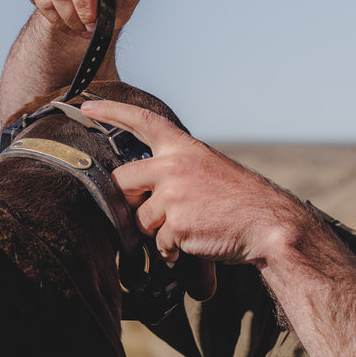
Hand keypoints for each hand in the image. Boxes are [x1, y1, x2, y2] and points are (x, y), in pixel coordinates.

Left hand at [80, 99, 297, 267]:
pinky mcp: (175, 224)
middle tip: (153, 211)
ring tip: (190, 227)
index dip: (112, 112)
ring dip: (158, 230)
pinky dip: (174, 249)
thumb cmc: (241, 200)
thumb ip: (176, 171)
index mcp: (184, 149)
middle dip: (130, 200)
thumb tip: (144, 190)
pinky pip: (159, 243)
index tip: (88, 106)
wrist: (267, 223)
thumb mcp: (209, 170)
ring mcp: (173, 195)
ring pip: (140, 219)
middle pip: (123, 180)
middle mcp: (174, 167)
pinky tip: (196, 242)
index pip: (143, 121)